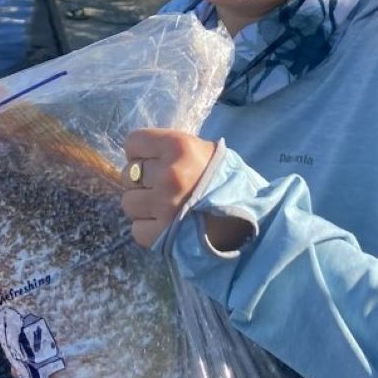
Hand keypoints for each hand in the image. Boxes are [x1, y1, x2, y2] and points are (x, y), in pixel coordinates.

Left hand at [121, 129, 216, 247]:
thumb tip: (141, 153)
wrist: (249, 221)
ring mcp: (162, 207)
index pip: (133, 142)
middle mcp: (168, 175)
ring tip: (164, 207)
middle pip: (128, 173)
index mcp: (178, 147)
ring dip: (143, 205)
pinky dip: (148, 228)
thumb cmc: (224, 181)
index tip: (154, 161)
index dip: (141, 153)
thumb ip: (170, 149)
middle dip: (142, 181)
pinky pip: (136, 228)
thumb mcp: (204, 151)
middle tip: (163, 187)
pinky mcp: (158, 235)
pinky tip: (166, 224)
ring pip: (128, 202)